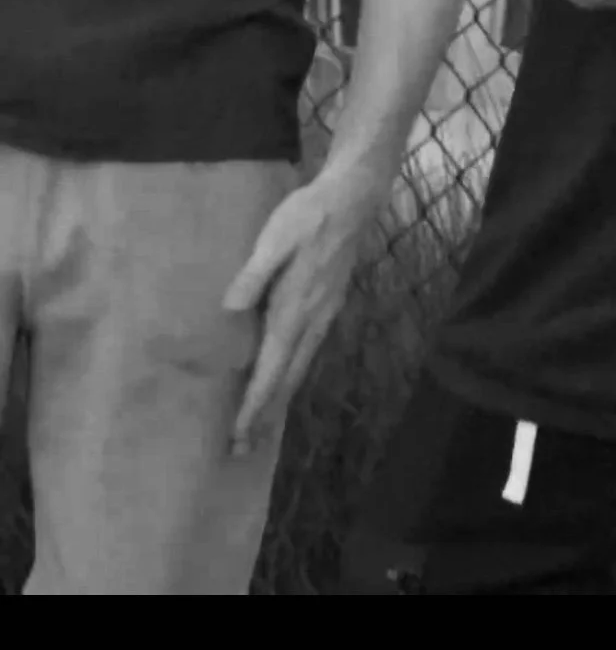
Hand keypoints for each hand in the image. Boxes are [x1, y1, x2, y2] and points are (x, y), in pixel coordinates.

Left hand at [223, 170, 378, 453]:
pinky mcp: (328, 306)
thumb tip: (229, 308)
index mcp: (294, 309)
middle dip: (265, 415)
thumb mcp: (275, 237)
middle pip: (287, 379)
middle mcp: (312, 321)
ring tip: (261, 426)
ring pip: (299, 369)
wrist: (352, 200)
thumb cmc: (308, 214)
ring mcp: (324, 315)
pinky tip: (285, 379)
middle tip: (243, 449)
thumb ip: (254, 274)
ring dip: (279, 399)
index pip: (271, 368)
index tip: (239, 434)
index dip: (255, 404)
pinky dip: (292, 376)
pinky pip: (307, 353)